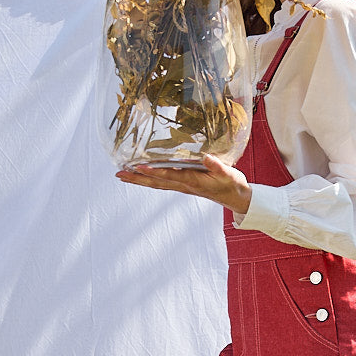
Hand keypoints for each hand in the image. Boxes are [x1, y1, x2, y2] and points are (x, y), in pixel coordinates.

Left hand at [116, 153, 251, 215]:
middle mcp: (184, 185)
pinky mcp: (184, 186)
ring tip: (122, 175)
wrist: (237, 198)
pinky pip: (163, 184)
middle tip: (119, 174)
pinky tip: (141, 177)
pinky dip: (149, 180)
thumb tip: (205, 157)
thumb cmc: (232, 184)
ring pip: (157, 184)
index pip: (170, 175)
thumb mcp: (228, 174)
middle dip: (137, 178)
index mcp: (193, 181)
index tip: (139, 167)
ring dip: (139, 180)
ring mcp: (183, 187)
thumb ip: (217, 165)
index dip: (154, 171)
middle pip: (156, 182)